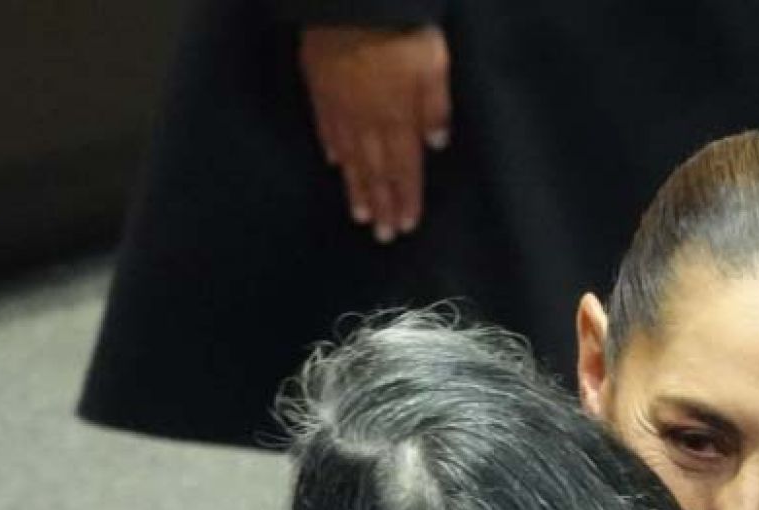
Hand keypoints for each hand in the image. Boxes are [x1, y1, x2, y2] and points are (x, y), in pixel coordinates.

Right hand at [298, 24, 450, 243]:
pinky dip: (333, 149)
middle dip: (382, 205)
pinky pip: (326, 127)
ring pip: (350, 157)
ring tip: (362, 215)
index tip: (406, 223)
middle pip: (376, 171)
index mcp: (398, 117)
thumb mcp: (433, 63)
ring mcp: (340, 105)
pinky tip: (335, 165)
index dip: (406, 197)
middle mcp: (368, 119)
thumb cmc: (401, 28)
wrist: (352, 0)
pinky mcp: (321, 87)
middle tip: (384, 236)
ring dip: (357, 188)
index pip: (404, 168)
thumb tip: (437, 143)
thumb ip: (435, 105)